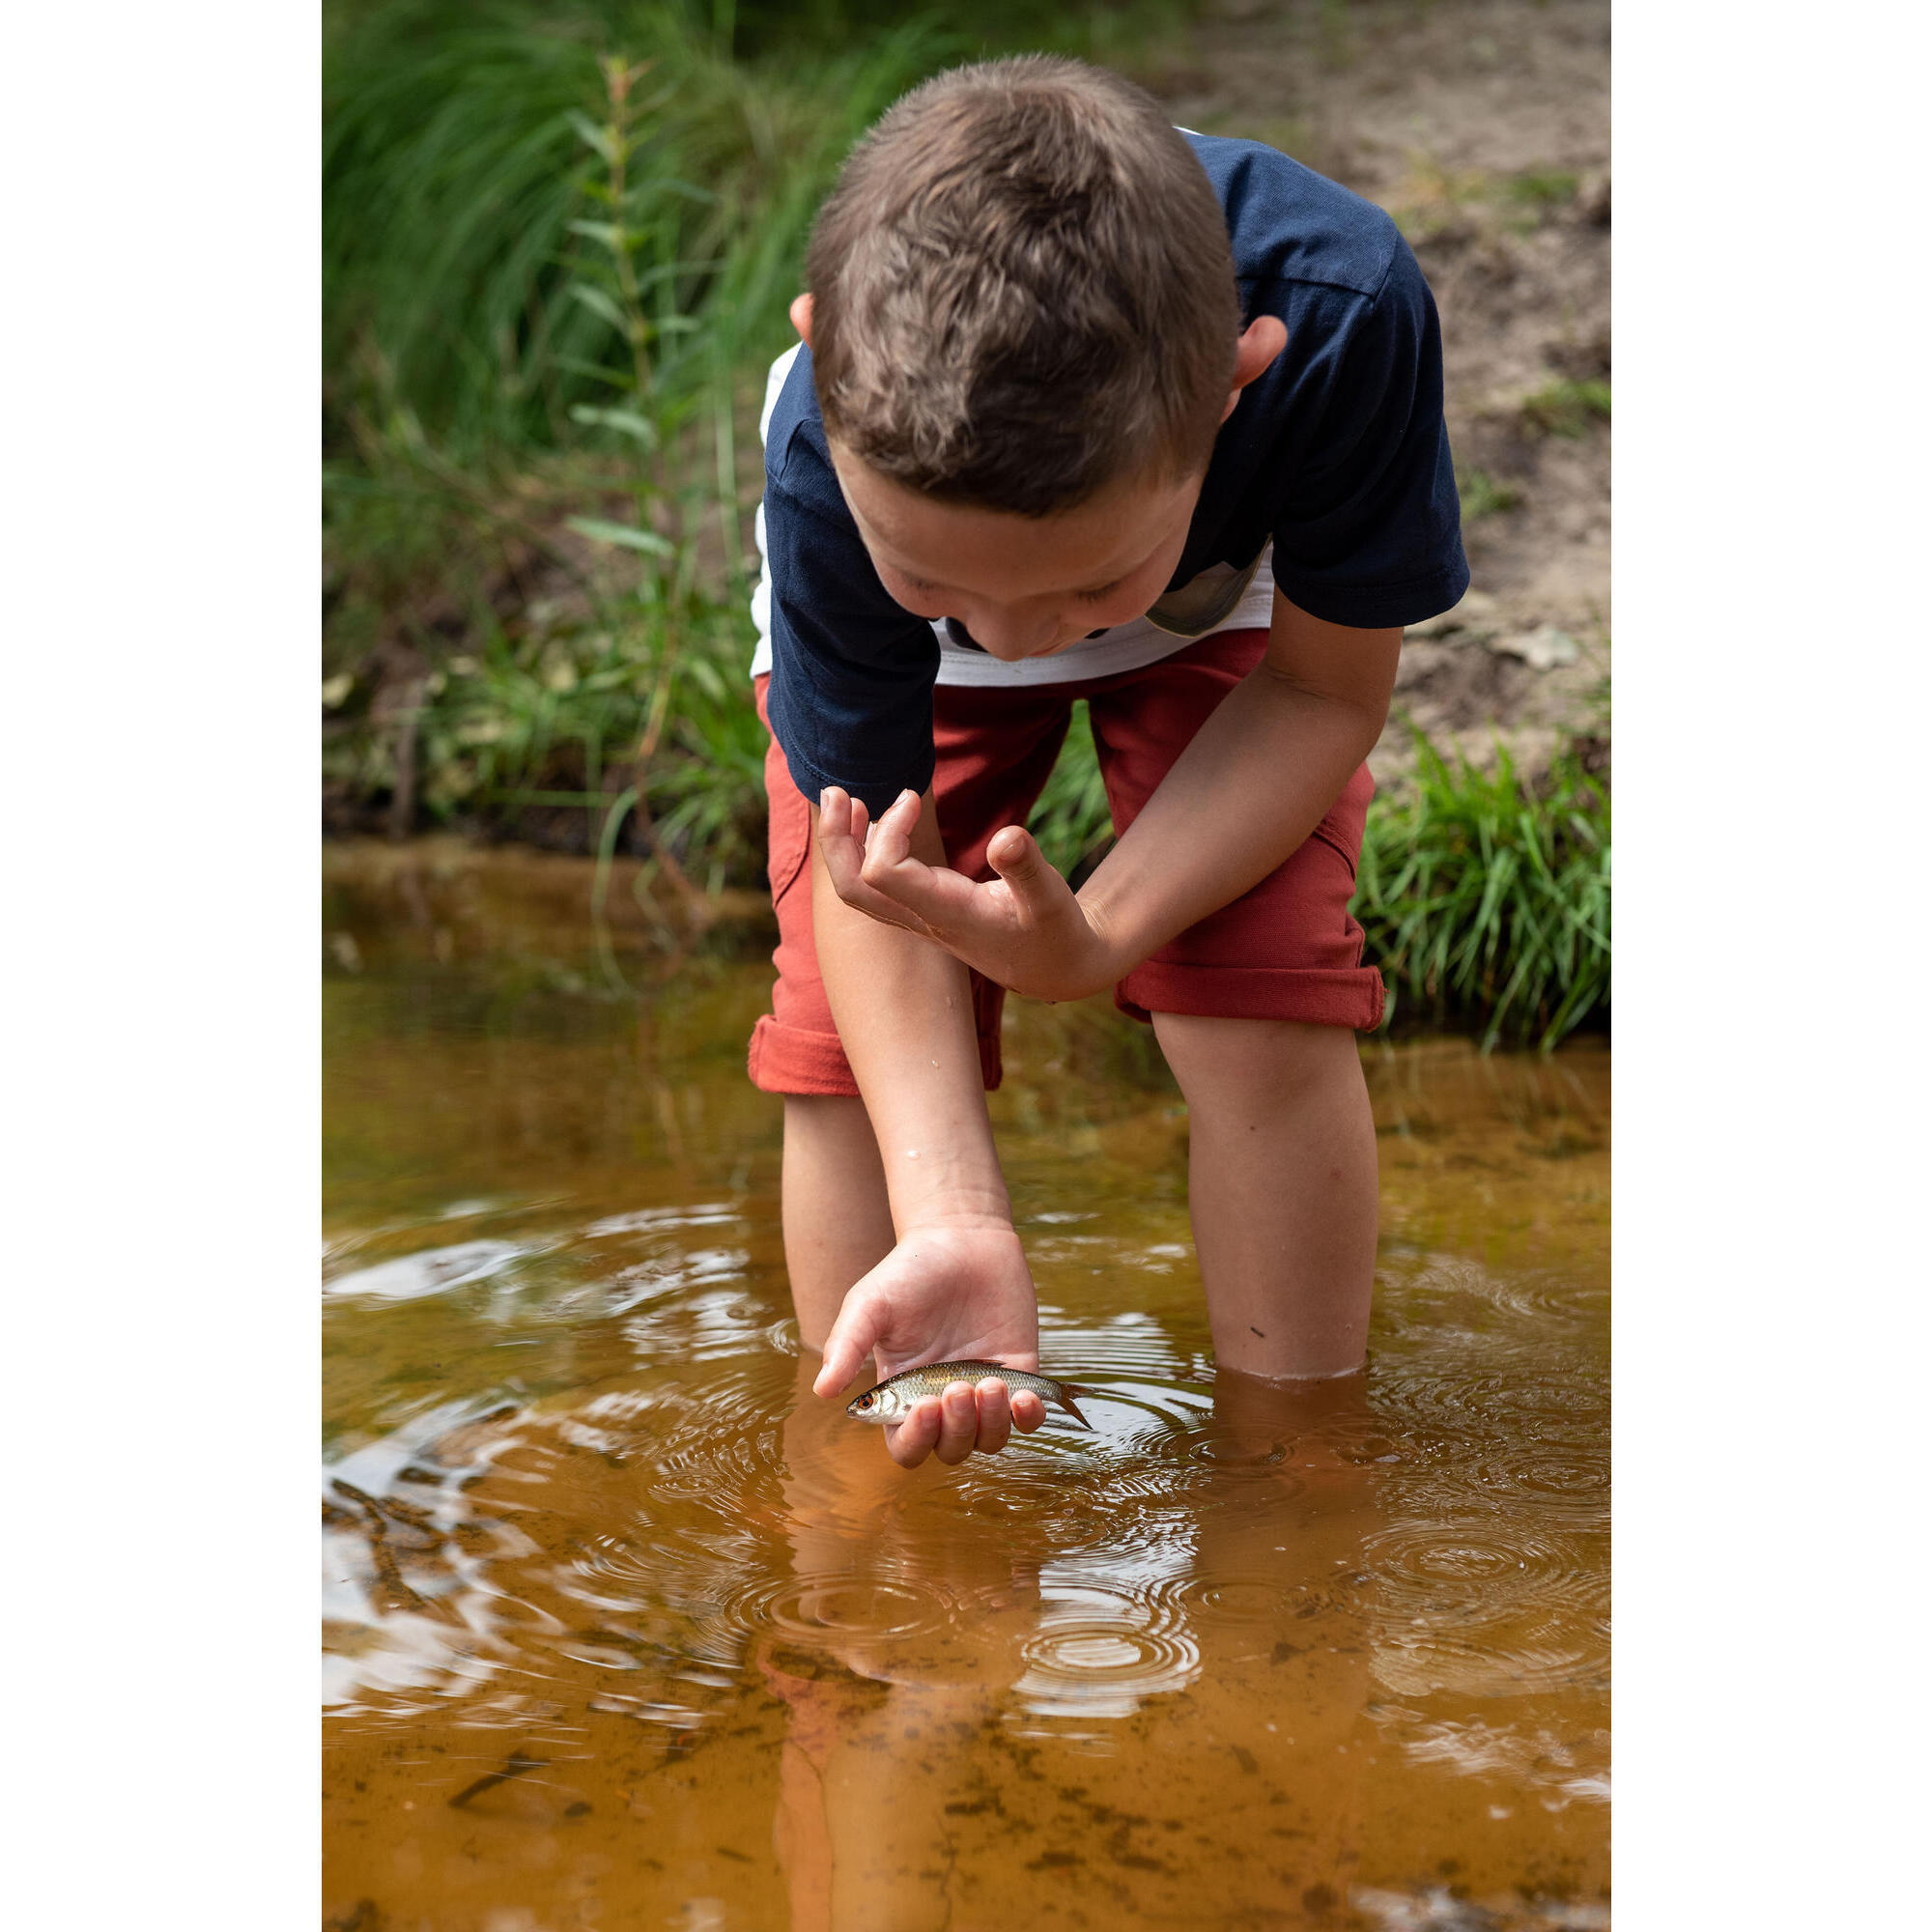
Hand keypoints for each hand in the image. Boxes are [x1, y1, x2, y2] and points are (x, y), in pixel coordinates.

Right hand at [812, 1219, 1046, 1468]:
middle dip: (955, 1429)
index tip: (925, 1407)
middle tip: (956, 1388)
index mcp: (903, 1392)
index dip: (915, 1439)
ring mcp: (982, 1390)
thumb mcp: (870, 1303)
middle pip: (950, 1449)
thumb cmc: (910, 1270)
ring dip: (990, 1424)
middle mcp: (943, 1399)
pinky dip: (1029, 1418)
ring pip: (989, 1440)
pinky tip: (1023, 1398)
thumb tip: (822, 1391)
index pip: (906, 1444)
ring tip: (988, 1383)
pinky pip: (1027, 1417)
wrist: (961, 1236)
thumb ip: (848, 1344)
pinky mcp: (1019, 1374)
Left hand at [817, 787, 1119, 1002]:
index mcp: (949, 914)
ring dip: (843, 846)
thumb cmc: (1055, 932)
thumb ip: (1026, 867)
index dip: (887, 832)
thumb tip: (1006, 835)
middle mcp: (925, 920)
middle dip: (837, 840)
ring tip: (845, 800)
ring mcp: (920, 921)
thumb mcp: (1051, 897)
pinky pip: (875, 889)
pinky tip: (873, 823)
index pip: (885, 875)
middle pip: (853, 888)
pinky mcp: (924, 915)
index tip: (913, 798)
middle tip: (838, 791)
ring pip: (857, 891)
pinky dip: (862, 855)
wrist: (1054, 968)